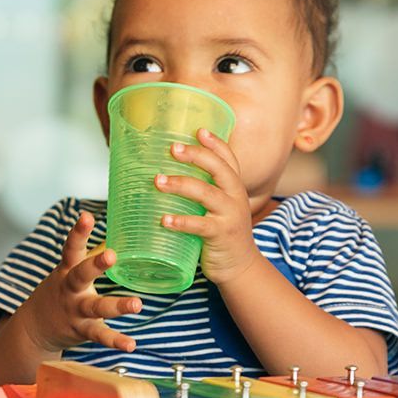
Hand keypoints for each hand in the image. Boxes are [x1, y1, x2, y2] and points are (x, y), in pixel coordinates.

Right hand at [18, 211, 141, 352]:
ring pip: (95, 307)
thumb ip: (90, 256)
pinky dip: (115, 340)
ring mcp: (75, 311)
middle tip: (111, 254)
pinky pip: (99, 335)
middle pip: (81, 275)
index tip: (86, 216)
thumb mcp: (68, 272)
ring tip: (137, 304)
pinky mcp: (81, 330)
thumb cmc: (60, 293)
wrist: (33, 329)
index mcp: (67, 271)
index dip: (78, 232)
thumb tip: (119, 233)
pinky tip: (131, 344)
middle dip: (95, 265)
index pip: (71, 248)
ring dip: (117, 306)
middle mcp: (70, 289)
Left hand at [154, 127, 258, 284]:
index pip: (229, 159)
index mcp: (234, 188)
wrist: (239, 266)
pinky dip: (181, 221)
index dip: (215, 143)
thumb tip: (165, 176)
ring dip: (181, 184)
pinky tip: (164, 219)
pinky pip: (200, 225)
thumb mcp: (219, 208)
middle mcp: (235, 197)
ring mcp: (230, 216)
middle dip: (196, 156)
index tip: (198, 130)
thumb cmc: (222, 234)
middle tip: (173, 148)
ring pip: (206, 193)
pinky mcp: (221, 235)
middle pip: (219, 169)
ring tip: (158, 181)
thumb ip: (202, 192)